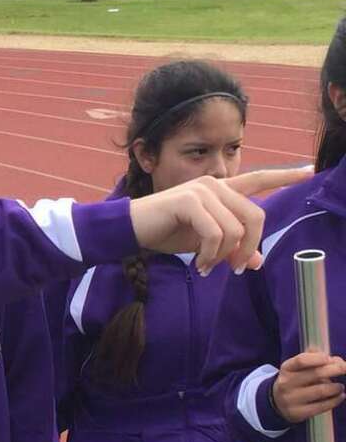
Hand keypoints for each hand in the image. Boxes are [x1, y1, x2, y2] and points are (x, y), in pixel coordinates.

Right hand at [130, 168, 312, 274]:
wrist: (130, 229)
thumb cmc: (165, 232)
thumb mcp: (203, 244)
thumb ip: (231, 247)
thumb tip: (257, 262)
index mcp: (220, 190)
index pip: (259, 179)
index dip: (285, 176)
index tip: (311, 171)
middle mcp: (215, 184)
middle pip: (255, 215)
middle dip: (250, 248)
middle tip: (237, 270)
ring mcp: (202, 190)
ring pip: (236, 229)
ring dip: (224, 256)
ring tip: (208, 267)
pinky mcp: (189, 200)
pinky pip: (215, 233)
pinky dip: (210, 254)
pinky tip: (200, 264)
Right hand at [272, 351, 345, 422]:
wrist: (278, 402)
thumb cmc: (295, 380)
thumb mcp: (299, 368)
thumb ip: (315, 359)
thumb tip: (336, 360)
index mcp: (286, 368)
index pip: (301, 360)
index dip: (317, 358)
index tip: (330, 358)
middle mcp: (286, 383)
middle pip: (315, 374)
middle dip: (335, 369)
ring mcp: (291, 399)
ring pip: (321, 391)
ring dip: (336, 387)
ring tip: (340, 387)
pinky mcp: (298, 413)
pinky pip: (322, 406)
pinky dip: (335, 400)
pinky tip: (341, 396)